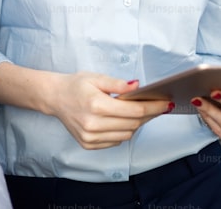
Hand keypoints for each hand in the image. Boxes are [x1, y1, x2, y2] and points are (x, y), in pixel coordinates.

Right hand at [46, 72, 172, 149]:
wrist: (54, 97)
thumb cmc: (76, 85)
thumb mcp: (96, 78)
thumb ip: (118, 84)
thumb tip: (138, 87)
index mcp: (96, 105)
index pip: (134, 110)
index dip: (153, 107)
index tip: (166, 103)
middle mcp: (93, 124)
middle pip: (133, 124)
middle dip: (149, 115)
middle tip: (159, 107)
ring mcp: (90, 137)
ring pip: (126, 135)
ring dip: (137, 124)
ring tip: (142, 113)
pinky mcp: (88, 144)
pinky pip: (115, 141)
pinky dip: (123, 132)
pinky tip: (124, 121)